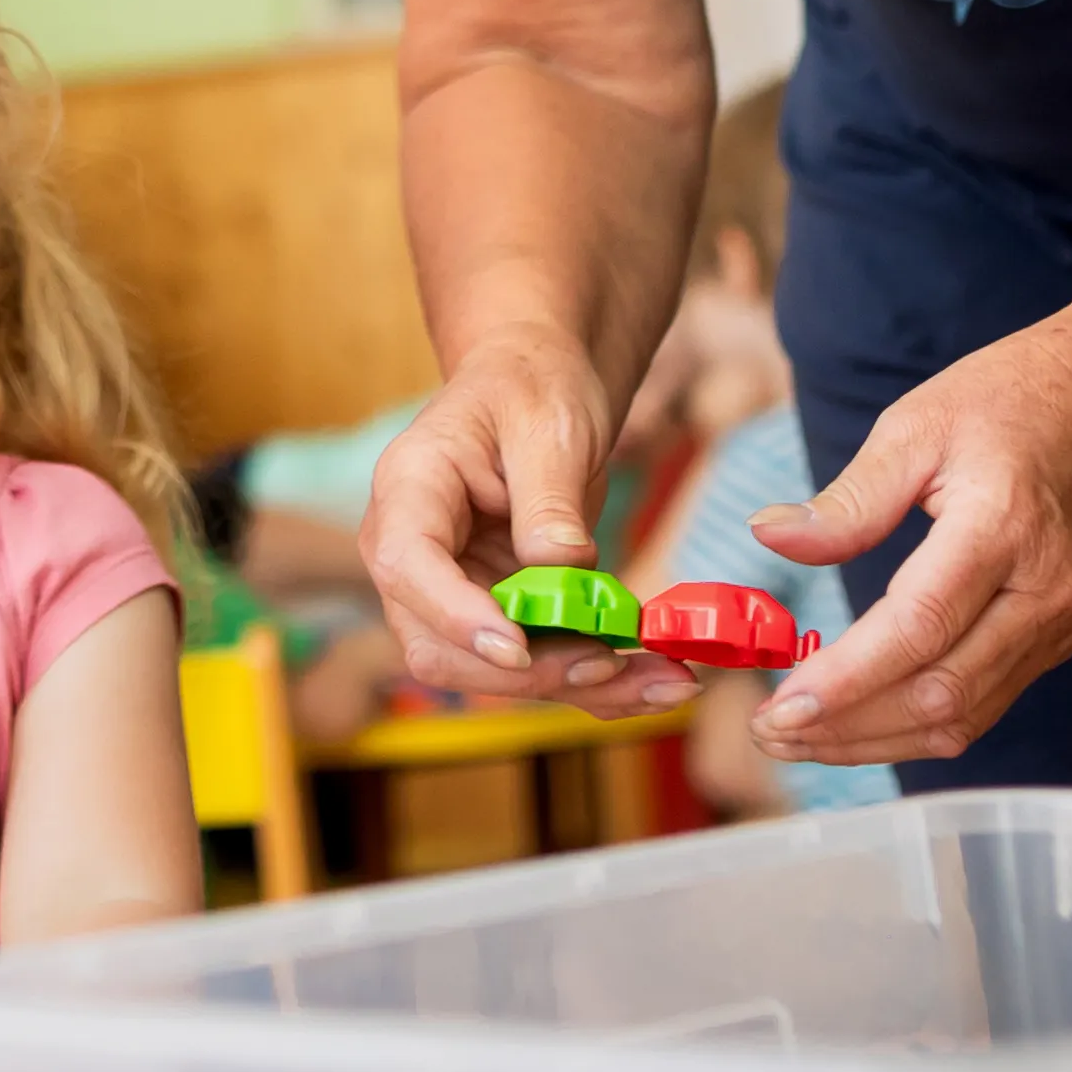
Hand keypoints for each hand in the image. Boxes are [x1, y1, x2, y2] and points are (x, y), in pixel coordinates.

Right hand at [359, 330, 697, 718]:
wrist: (539, 385)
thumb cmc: (530, 385)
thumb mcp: (548, 425)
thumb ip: (548, 499)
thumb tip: (562, 571)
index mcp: (409, 489)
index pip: (407, 566)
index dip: (454, 616)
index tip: (516, 647)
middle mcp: (416, 555)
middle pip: (441, 642)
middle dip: (528, 669)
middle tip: (610, 665)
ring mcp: (455, 592)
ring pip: (495, 670)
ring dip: (576, 686)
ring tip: (664, 683)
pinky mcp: (502, 615)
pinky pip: (541, 663)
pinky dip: (598, 681)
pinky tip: (657, 682)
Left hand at [746, 302, 1071, 768]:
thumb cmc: (1016, 397)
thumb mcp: (919, 424)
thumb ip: (850, 498)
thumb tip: (770, 536)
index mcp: (1002, 527)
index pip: (919, 628)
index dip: (847, 680)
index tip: (781, 707)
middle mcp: (1043, 591)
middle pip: (940, 694)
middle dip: (847, 729)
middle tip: (769, 732)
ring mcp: (1059, 623)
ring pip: (963, 716)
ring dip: (876, 741)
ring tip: (798, 738)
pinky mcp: (1059, 637)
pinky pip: (984, 703)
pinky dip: (916, 725)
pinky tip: (859, 719)